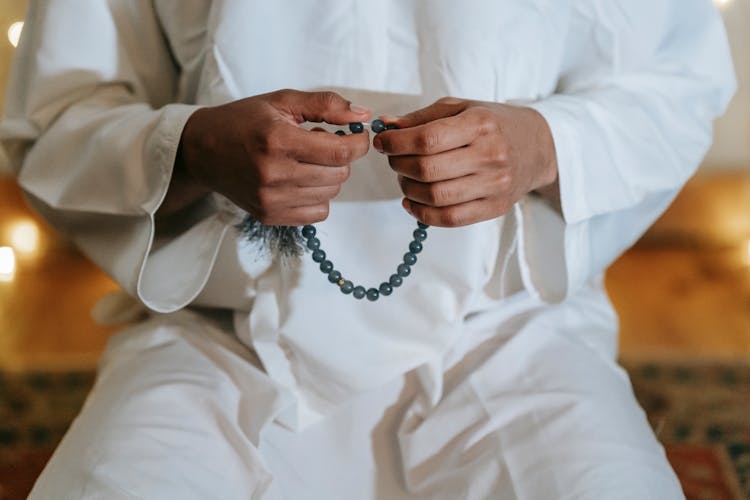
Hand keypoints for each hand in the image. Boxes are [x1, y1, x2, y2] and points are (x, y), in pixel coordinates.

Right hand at [169, 90, 370, 224]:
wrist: (203, 150)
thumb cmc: (244, 121)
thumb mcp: (283, 101)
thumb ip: (326, 105)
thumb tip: (363, 115)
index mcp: (278, 141)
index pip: (340, 153)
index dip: (358, 144)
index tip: (357, 136)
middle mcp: (274, 174)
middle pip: (339, 174)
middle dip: (340, 157)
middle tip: (320, 144)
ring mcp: (271, 199)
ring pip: (330, 194)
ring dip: (328, 176)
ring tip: (305, 160)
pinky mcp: (269, 215)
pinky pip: (317, 213)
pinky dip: (318, 197)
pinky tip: (301, 180)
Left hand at [373, 97, 558, 226]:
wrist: (538, 147)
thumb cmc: (493, 124)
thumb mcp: (461, 109)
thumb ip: (422, 118)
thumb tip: (386, 127)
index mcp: (480, 124)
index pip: (427, 139)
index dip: (396, 143)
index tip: (382, 142)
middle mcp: (491, 155)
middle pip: (427, 170)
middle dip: (399, 165)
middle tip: (394, 159)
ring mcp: (495, 185)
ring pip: (435, 197)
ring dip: (408, 190)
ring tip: (405, 178)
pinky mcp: (495, 208)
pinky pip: (450, 219)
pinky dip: (422, 214)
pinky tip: (412, 202)